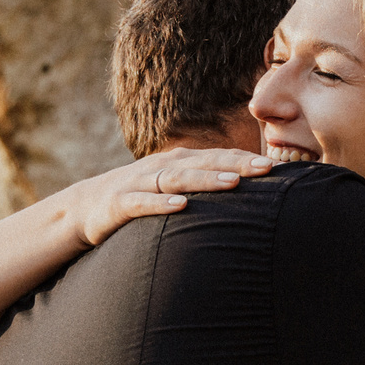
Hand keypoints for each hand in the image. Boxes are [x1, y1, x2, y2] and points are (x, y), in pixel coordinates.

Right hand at [66, 149, 272, 248]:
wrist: (87, 207)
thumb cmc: (140, 197)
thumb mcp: (172, 187)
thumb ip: (202, 186)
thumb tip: (243, 192)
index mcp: (179, 162)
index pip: (218, 157)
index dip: (246, 160)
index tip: (277, 166)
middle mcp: (163, 167)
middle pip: (204, 163)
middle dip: (236, 165)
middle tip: (267, 169)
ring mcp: (141, 183)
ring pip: (177, 179)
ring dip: (206, 180)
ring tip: (233, 183)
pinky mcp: (121, 203)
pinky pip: (143, 203)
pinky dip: (162, 204)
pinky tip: (181, 207)